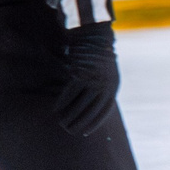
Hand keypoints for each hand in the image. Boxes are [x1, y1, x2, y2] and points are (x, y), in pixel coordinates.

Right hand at [55, 21, 119, 135]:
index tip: (85, 132)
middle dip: (80, 123)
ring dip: (69, 116)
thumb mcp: (108, 75)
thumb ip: (104, 90)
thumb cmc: (100, 58)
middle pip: (91, 110)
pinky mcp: (80, 74)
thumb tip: (94, 109)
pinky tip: (56, 110)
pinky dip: (62, 103)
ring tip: (61, 124)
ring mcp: (92, 80)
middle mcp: (105, 85)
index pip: (104, 111)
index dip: (94, 123)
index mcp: (113, 87)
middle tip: (70, 131)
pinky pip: (69, 93)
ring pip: (79, 104)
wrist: (96, 36)